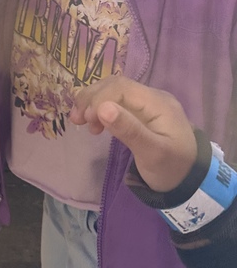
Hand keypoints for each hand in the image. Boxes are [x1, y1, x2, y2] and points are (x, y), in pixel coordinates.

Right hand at [70, 78, 196, 192]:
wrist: (192, 182)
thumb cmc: (171, 169)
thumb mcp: (152, 153)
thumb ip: (129, 130)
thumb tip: (102, 108)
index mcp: (158, 103)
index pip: (120, 87)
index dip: (98, 99)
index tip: (84, 120)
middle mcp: (153, 97)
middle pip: (115, 85)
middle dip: (92, 98)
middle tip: (75, 120)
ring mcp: (149, 104)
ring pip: (114, 91)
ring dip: (94, 102)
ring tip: (80, 121)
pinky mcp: (144, 113)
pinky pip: (118, 102)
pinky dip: (102, 109)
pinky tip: (95, 123)